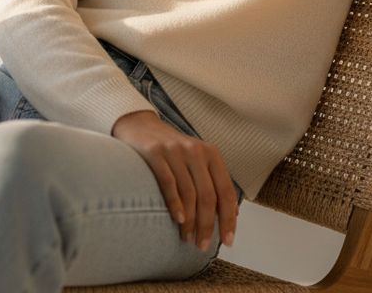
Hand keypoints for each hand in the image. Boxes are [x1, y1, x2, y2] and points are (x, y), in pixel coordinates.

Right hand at [112, 110, 237, 251]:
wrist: (139, 125)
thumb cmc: (171, 151)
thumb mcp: (196, 161)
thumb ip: (212, 183)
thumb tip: (231, 215)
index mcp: (211, 153)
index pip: (225, 190)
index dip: (228, 218)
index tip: (227, 241)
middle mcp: (195, 150)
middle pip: (208, 195)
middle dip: (207, 225)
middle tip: (202, 246)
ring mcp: (175, 150)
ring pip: (189, 192)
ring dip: (190, 221)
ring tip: (187, 239)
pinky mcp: (155, 152)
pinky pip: (168, 181)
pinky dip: (175, 203)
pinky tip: (178, 220)